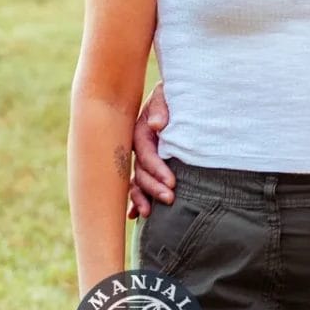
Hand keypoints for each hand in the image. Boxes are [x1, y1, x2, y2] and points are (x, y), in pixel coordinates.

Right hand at [126, 83, 172, 219]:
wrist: (176, 95)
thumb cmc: (172, 94)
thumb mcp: (165, 94)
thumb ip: (161, 106)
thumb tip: (156, 125)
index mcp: (140, 129)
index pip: (146, 153)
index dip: (157, 168)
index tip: (172, 182)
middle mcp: (138, 146)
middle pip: (139, 170)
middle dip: (152, 187)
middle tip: (170, 199)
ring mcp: (140, 156)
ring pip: (135, 180)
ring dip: (141, 197)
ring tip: (149, 213)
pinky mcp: (147, 164)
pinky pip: (137, 184)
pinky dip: (135, 199)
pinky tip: (133, 215)